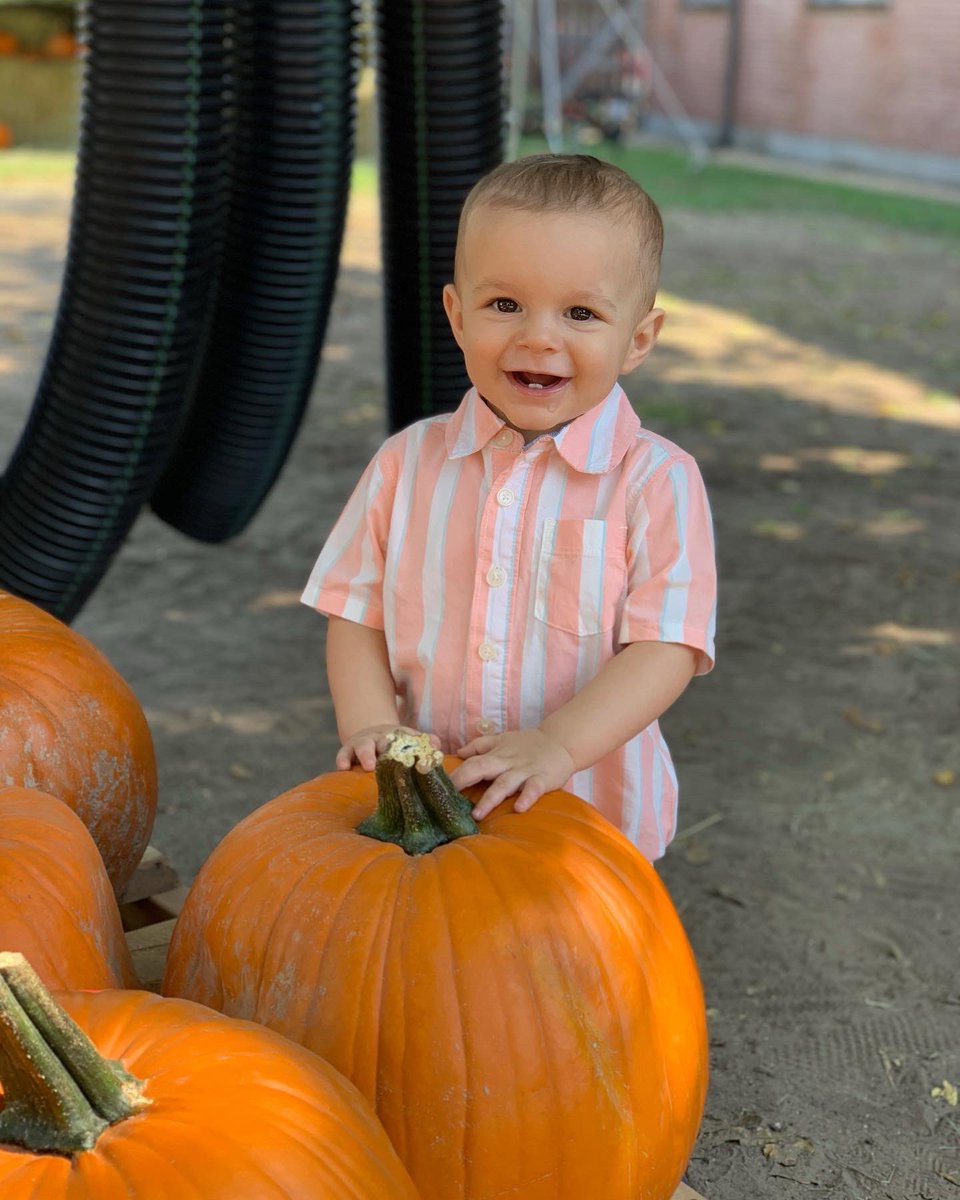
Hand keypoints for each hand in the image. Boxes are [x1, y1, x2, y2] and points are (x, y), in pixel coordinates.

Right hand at [336, 725, 439, 771]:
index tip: (418, 754)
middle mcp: (380, 738)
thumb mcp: (410, 741)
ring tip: (369, 766)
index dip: (411, 745)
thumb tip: (437, 745)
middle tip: (392, 759)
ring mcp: (363, 743)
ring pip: (363, 746)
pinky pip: (343, 753)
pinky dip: (342, 759)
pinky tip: (343, 768)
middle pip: (383, 741)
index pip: (405, 738)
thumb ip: (425, 743)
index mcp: (397, 736)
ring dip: (366, 755)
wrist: (371, 733)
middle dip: (387, 749)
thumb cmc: (395, 745)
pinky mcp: (347, 751)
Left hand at [450, 729, 573, 819]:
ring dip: (491, 798)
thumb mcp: (503, 739)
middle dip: (465, 781)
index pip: (471, 762)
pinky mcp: (542, 779)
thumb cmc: (528, 744)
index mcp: (497, 754)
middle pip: (483, 768)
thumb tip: (458, 752)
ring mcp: (525, 771)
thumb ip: (480, 745)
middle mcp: (508, 762)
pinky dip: (526, 797)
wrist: (561, 742)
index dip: (455, 773)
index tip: (437, 786)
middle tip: (447, 799)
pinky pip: (533, 789)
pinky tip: (518, 808)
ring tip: (477, 814)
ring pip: (505, 783)